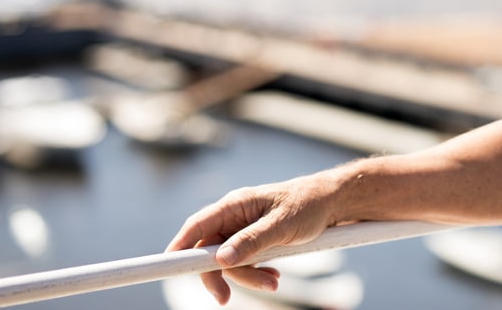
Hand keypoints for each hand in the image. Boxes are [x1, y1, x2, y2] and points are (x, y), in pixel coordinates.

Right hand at [167, 172, 342, 304]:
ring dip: (248, 277)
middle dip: (222, 275)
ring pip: (229, 262)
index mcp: (235, 204)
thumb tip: (222, 258)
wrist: (332, 203)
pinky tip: (275, 275)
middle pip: (209, 251)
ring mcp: (243, 230)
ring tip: (275, 280)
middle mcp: (235, 216)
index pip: (196, 226)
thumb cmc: (308, 204)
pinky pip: (244, 263)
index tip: (169, 268)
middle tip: (225, 299)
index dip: (179, 247)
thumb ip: (252, 241)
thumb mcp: (282, 224)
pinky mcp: (254, 241)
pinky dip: (257, 273)